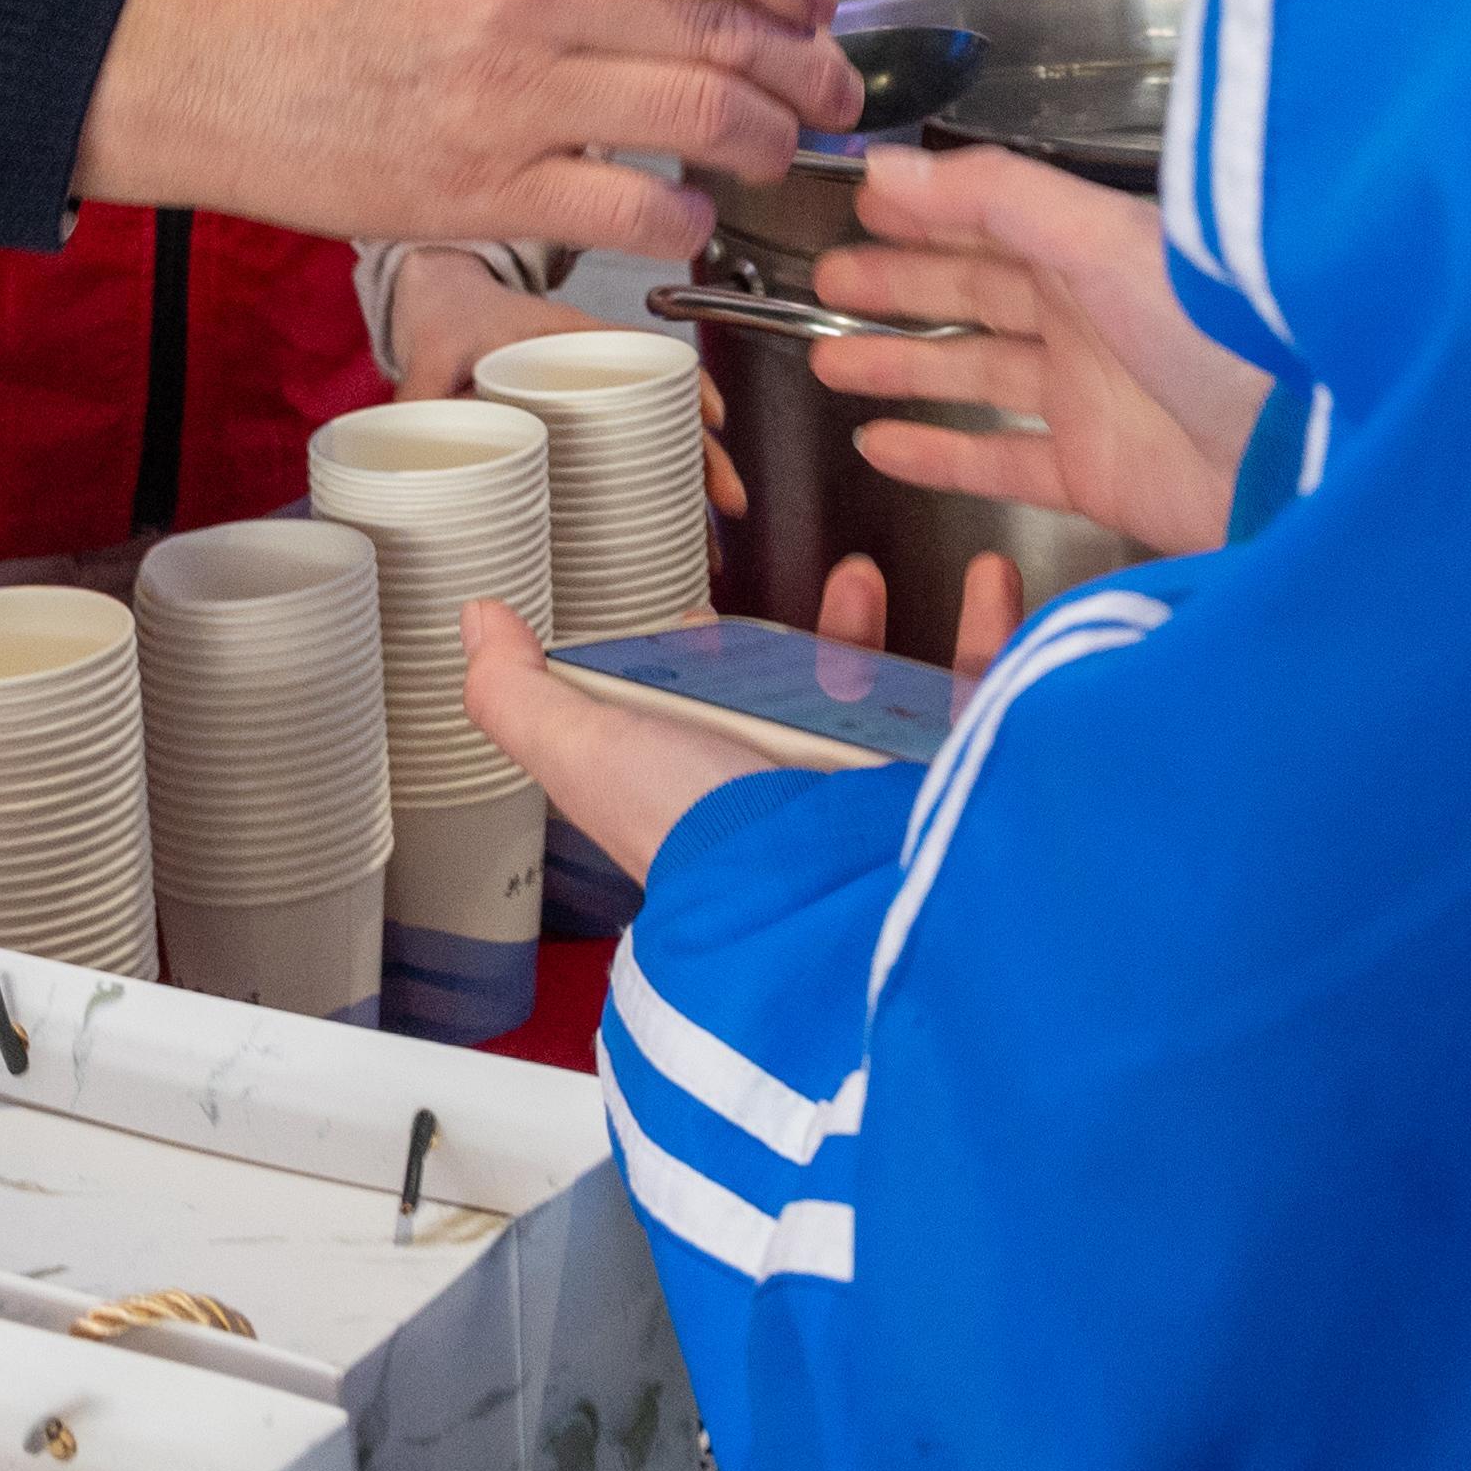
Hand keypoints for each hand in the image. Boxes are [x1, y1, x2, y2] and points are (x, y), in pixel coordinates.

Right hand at [75, 0, 856, 260]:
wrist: (196, 56)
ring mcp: (507, 102)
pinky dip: (683, 221)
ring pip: (701, 124)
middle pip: (728, 32)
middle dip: (811, 70)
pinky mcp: (479, 194)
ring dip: (767, 144)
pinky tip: (686, 213)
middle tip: (832, 87)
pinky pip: (628, 215)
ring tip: (774, 147)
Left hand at [388, 260, 755, 516]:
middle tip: (726, 508)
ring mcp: (592, 396)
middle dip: (706, 460)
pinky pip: (632, 451)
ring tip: (710, 541)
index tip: (712, 421)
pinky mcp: (579, 422)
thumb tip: (405, 439)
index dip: (687, 387)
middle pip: (670, 408)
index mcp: (571, 334)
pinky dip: (659, 487)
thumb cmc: (449, 313)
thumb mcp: (433, 349)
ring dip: (690, 485)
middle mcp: (594, 366)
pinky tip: (676, 529)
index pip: (647, 352)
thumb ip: (420, 392)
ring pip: (660, 438)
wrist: (440, 302)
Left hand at [459, 557, 1027, 883]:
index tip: (724, 600)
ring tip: (876, 574)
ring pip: (895, 707)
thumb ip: (524, 697)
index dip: (719, 662)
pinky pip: (985, 702)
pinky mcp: (958, 786)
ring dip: (890, 634)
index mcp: (713, 791)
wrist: (818, 897)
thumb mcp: (588, 750)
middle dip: (826, 637)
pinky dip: (993, 633)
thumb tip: (476, 624)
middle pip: (815, 712)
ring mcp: (882, 799)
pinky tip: (991, 580)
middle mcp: (797, 802)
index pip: (716, 722)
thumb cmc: (699, 832)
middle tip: (839, 577)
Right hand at [805, 146, 1266, 559]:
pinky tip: (881, 445)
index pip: (991, 219)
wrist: (1302, 451)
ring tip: (830, 363)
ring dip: (903, 366)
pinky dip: (938, 454)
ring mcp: (1089, 396)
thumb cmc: (1221, 332)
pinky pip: (996, 460)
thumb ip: (994, 197)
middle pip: (973, 295)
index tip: (860, 203)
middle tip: (825, 285)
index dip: (925, 212)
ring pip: (975, 374)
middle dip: (899, 287)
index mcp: (1094, 250)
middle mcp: (1089, 317)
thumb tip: (889, 165)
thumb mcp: (1103, 240)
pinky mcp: (1093, 472)